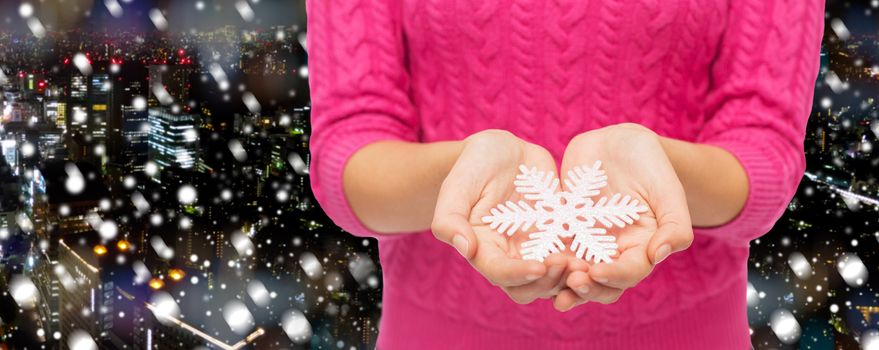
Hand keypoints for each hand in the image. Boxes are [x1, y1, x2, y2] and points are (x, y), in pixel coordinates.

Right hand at [432, 129, 582, 303]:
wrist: (504, 150)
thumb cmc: (475, 164)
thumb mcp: (458, 184)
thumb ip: (450, 217)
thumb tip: (465, 248)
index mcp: (482, 248)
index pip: (499, 273)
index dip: (519, 274)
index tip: (539, 265)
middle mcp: (509, 256)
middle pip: (529, 287)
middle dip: (549, 282)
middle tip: (569, 264)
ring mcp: (536, 249)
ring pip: (554, 280)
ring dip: (570, 277)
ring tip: (587, 262)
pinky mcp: (558, 238)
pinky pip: (575, 258)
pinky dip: (587, 261)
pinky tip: (601, 251)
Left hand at [552, 123, 693, 310]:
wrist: (619, 143)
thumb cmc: (651, 164)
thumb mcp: (668, 189)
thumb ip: (675, 224)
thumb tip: (660, 254)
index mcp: (642, 247)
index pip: (630, 272)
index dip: (615, 276)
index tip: (597, 272)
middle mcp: (613, 252)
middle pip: (601, 283)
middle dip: (586, 288)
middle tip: (571, 283)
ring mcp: (586, 243)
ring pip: (573, 272)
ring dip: (561, 281)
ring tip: (547, 281)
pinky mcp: (564, 230)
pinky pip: (551, 248)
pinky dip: (542, 258)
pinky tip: (528, 261)